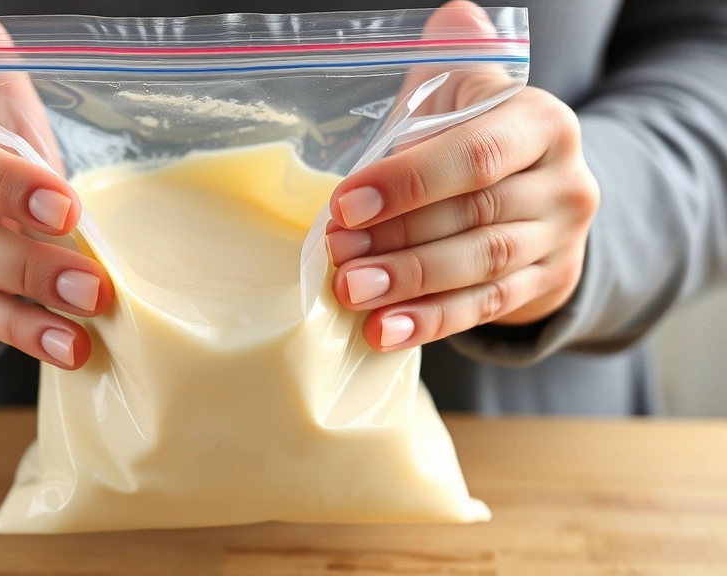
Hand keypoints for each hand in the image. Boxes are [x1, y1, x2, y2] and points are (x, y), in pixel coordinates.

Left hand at [326, 2, 599, 350]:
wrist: (542, 191)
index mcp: (540, 123)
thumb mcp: (467, 92)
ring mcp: (560, 238)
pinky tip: (384, 332)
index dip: (409, 181)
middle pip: (474, 215)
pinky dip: (431, 322)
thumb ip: (452, 60)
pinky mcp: (547, 284)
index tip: (347, 203)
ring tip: (352, 292)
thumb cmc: (478, 136)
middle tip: (339, 253)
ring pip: (481, 266)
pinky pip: (486, 307)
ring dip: (410, 283)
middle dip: (398, 238)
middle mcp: (563, 180)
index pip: (476, 153)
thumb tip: (453, 16)